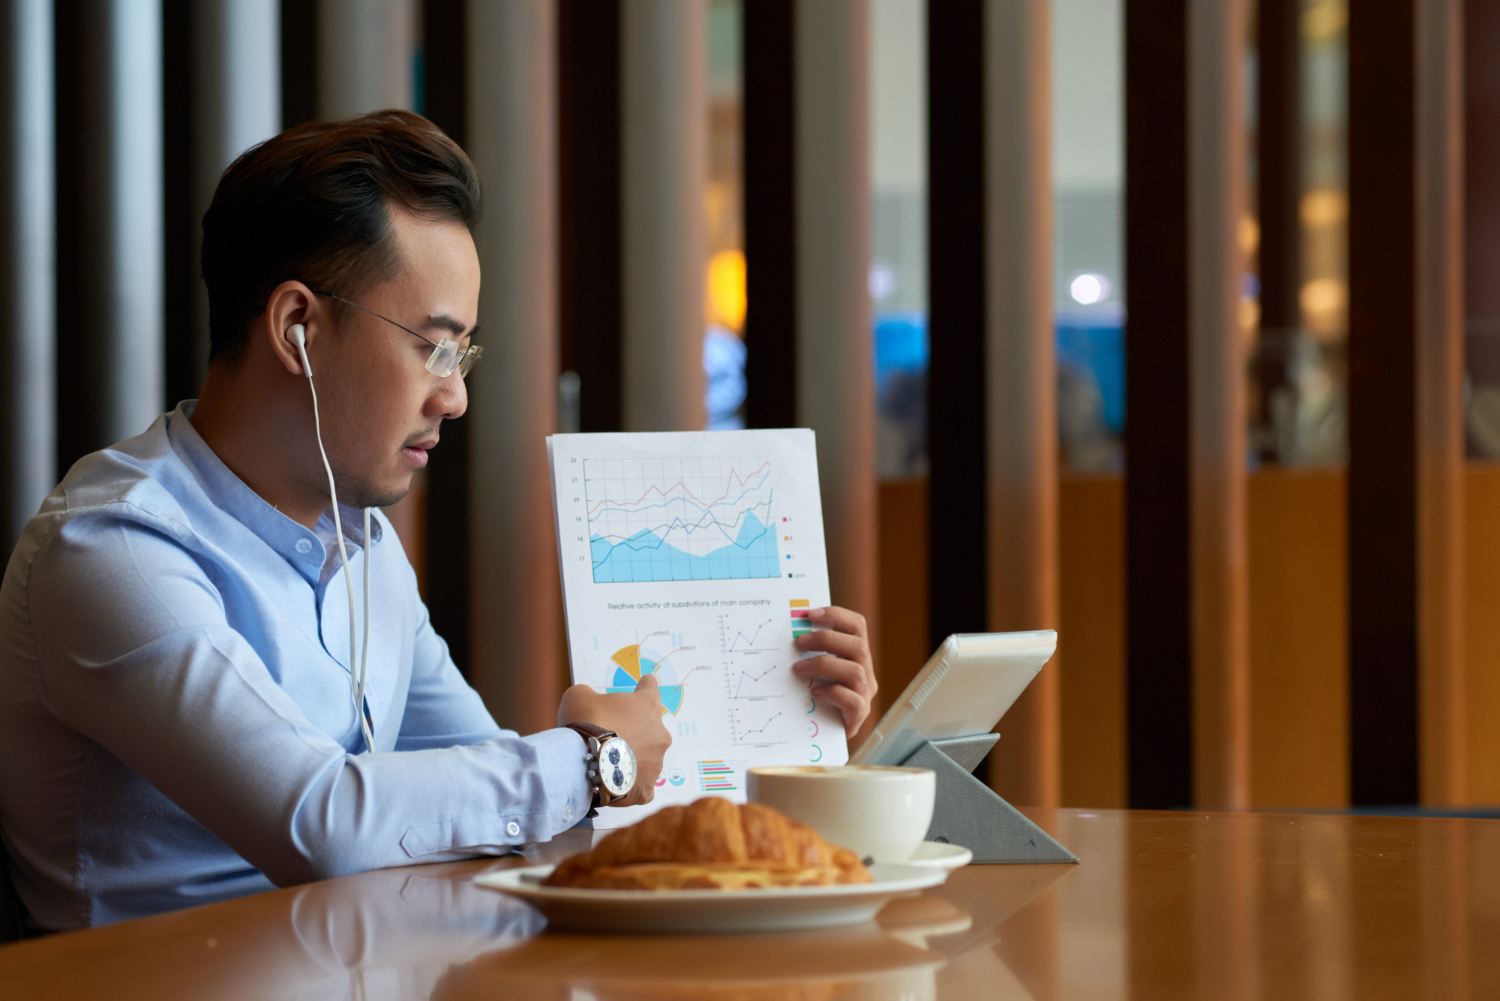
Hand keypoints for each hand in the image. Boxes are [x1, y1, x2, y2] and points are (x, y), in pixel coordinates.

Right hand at [557, 673, 671, 807]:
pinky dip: (628, 783)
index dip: (644, 686)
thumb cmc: (584, 723)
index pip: (651, 689)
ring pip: (646, 758)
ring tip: (609, 762)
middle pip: (650, 728)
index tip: (645, 683)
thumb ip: (590, 695)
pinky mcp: (646, 789)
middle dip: (634, 730)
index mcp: (647, 706)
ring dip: (632, 757)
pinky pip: (639, 784)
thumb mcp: (579, 695)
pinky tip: (613, 781)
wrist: (580, 764)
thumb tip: (589, 703)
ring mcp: (655, 764)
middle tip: (611, 735)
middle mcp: (659, 734)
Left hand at [793, 606, 877, 733]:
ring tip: (799, 669)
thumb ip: (809, 653)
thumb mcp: (814, 671)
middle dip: (826, 639)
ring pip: (855, 671)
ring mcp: (865, 694)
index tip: (810, 614)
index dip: (836, 615)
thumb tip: (787, 631)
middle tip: (800, 642)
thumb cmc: (815, 698)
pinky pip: (854, 700)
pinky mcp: (859, 715)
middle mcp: (866, 673)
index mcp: (857, 656)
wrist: (822, 737)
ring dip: (824, 665)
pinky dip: (833, 693)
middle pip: (858, 646)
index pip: (858, 626)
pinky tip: (814, 693)